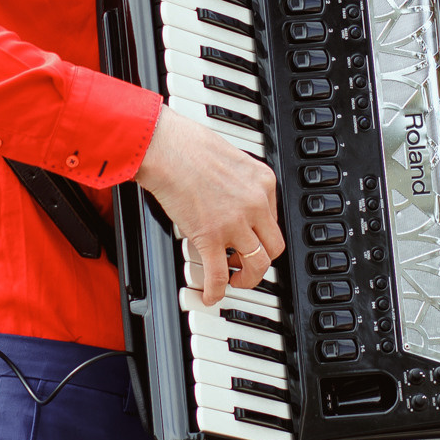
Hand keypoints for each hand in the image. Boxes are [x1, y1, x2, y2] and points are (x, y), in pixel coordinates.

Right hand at [135, 105, 284, 304]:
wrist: (166, 147)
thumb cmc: (187, 144)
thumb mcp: (230, 156)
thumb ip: (237, 180)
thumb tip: (231, 195)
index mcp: (263, 181)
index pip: (273, 218)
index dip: (261, 233)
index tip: (251, 239)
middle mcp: (255, 203)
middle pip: (274, 245)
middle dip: (262, 260)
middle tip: (248, 265)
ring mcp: (235, 223)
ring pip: (258, 264)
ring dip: (248, 279)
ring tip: (236, 281)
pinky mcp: (210, 237)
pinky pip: (219, 275)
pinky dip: (217, 291)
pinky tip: (210, 295)